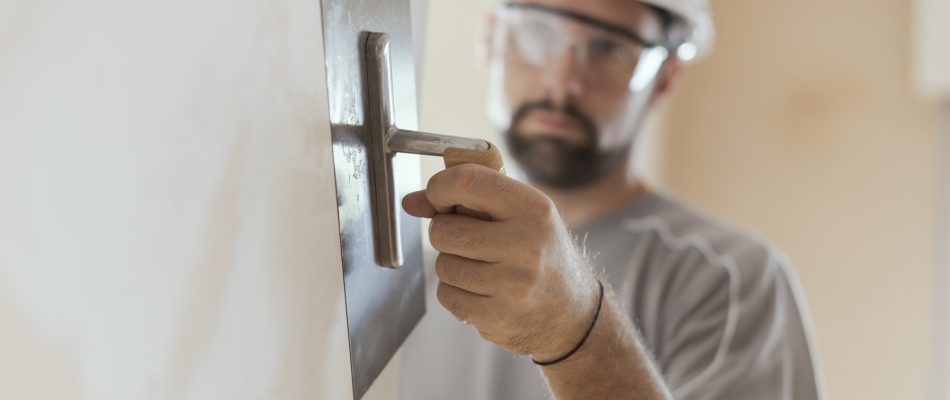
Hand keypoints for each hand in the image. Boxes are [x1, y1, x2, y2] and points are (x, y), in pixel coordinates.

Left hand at [402, 164, 599, 359]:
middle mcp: (525, 246)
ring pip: (443, 265)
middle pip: (444, 230)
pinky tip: (483, 291)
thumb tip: (412, 202)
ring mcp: (511, 285)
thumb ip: (468, 200)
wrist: (573, 315)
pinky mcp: (496, 316)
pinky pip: (447, 295)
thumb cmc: (543, 255)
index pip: (468, 181)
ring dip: (452, 264)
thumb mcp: (521, 216)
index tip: (438, 198)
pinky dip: (456, 292)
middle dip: (444, 232)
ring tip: (482, 267)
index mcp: (533, 209)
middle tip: (466, 238)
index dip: (439, 187)